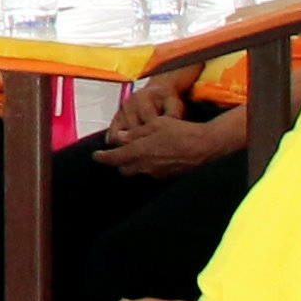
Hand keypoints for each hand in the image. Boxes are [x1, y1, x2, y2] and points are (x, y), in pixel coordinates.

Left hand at [95, 101, 247, 178]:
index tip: (96, 156)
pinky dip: (146, 166)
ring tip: (136, 153)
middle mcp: (145, 166)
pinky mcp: (167, 176)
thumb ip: (135, 133)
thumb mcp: (155, 124)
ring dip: (132, 164)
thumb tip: (118, 137)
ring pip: (137, 172)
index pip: (114, 158)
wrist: (204, 146)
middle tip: (117, 152)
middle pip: (123, 169)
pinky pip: (150, 172)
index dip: (102, 158)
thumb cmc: (180, 130)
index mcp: (140, 151)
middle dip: (117, 162)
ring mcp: (156, 173)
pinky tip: (153, 156)